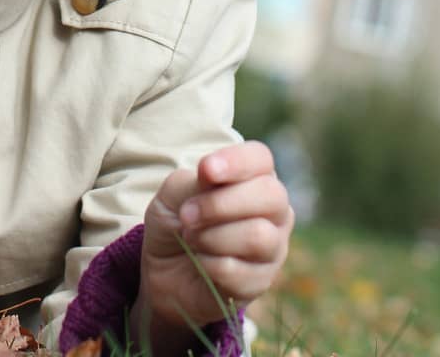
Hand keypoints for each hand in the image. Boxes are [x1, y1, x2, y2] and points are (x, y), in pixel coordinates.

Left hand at [139, 142, 294, 330]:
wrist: (165, 271)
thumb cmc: (177, 221)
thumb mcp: (173, 194)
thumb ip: (193, 182)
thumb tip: (209, 174)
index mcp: (255, 176)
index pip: (260, 158)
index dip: (236, 162)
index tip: (205, 170)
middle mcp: (273, 209)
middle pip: (271, 196)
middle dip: (220, 204)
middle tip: (187, 214)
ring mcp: (273, 247)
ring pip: (259, 236)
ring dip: (213, 237)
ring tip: (191, 238)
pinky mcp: (262, 281)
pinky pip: (242, 272)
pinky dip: (210, 265)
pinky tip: (200, 262)